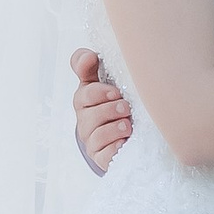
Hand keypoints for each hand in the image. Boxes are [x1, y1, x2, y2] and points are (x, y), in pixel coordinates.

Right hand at [71, 46, 133, 175]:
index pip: (84, 93)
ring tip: (129, 125)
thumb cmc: (115, 102)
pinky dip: (115, 148)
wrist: (125, 133)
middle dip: (111, 110)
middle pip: (90, 115)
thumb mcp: (105, 82)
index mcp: (86, 98)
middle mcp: (85, 119)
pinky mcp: (101, 157)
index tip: (116, 92)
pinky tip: (125, 142)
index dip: (99, 92)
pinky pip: (105, 155)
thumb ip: (92, 66)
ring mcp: (92, 140)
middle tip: (127, 107)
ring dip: (115, 128)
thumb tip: (88, 55)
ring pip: (98, 135)